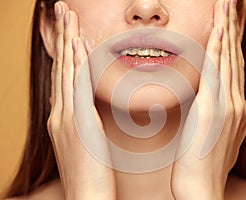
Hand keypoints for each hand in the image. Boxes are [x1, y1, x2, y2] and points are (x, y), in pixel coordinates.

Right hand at [47, 2, 115, 199]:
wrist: (86, 198)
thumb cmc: (91, 173)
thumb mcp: (86, 143)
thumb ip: (85, 124)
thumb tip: (89, 111)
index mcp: (63, 119)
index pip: (64, 79)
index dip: (65, 54)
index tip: (70, 32)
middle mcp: (60, 114)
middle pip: (62, 68)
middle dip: (62, 38)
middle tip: (62, 12)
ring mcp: (66, 117)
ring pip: (67, 71)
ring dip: (68, 41)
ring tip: (68, 16)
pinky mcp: (78, 123)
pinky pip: (77, 86)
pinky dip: (76, 64)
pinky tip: (78, 44)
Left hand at [171, 0, 245, 198]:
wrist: (201, 188)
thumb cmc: (210, 164)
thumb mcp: (231, 138)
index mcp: (236, 106)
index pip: (235, 65)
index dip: (235, 40)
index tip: (232, 19)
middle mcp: (234, 101)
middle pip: (234, 55)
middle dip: (233, 25)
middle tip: (231, 0)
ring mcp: (224, 104)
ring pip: (226, 58)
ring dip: (226, 27)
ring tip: (226, 3)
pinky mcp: (210, 108)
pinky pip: (213, 71)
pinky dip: (216, 48)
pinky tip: (216, 29)